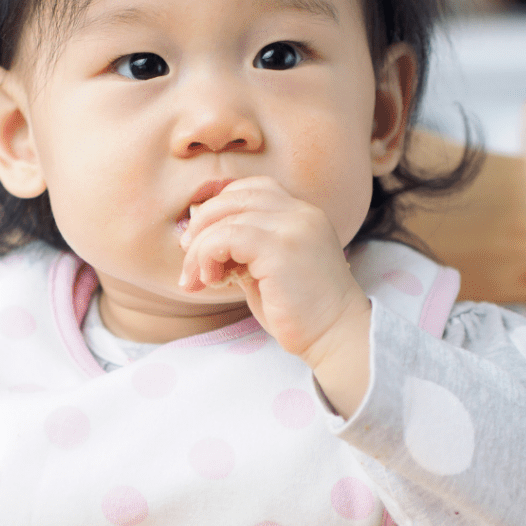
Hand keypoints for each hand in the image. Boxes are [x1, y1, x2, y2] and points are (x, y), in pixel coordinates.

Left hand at [178, 177, 371, 416]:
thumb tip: (197, 238)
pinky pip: (225, 238)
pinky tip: (211, 279)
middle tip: (189, 261)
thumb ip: (242, 248)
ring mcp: (293, 226)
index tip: (202, 242)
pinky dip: (206, 256)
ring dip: (198, 249)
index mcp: (302, 214)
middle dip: (201, 226)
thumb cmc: (298, 312)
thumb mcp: (266, 269)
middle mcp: (300, 212)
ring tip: (197, 278)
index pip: (250, 189)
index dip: (219, 209)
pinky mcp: (281, 248)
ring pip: (224, 217)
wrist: (336, 336)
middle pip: (233, 197)